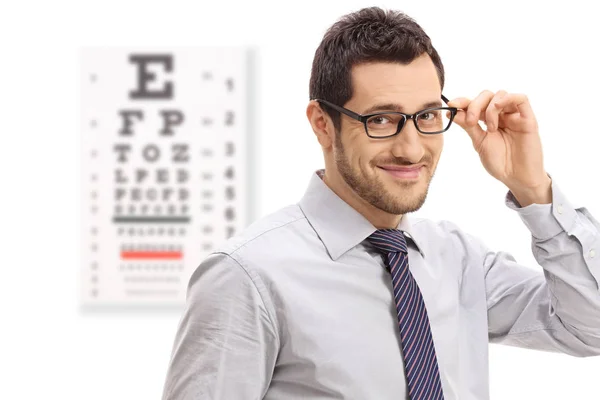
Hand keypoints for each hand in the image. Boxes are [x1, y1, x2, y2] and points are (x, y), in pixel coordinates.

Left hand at [447, 90, 550, 205]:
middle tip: (471, 121)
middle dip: (475, 105)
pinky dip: (508, 98)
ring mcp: (515, 116)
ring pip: (501, 95)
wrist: (517, 178)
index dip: (462, 101)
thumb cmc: (500, 162)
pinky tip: (499, 108)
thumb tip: (452, 112)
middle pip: (487, 96)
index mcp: (488, 120)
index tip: (451, 105)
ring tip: (490, 129)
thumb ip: (468, 126)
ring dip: (490, 108)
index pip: (475, 103)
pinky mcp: (528, 119)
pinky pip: (521, 99)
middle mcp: (501, 115)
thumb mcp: (479, 142)